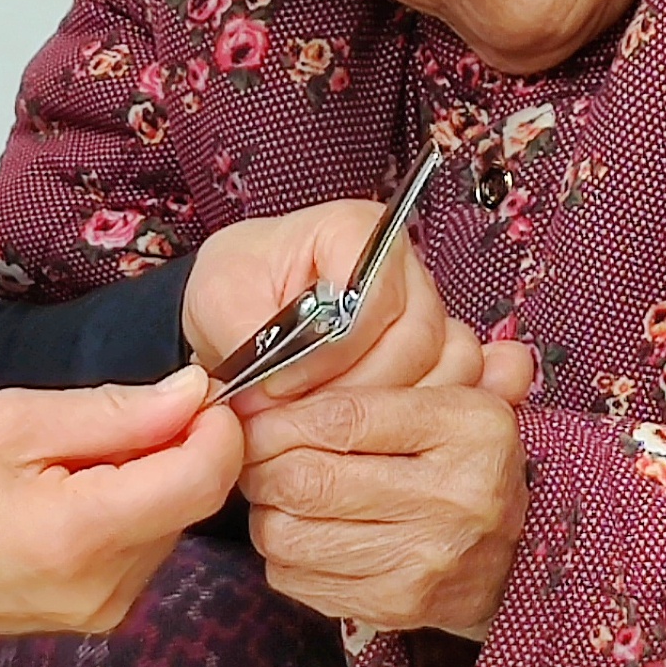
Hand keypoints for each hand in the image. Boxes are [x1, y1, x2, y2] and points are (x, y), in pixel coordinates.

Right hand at [0, 368, 243, 666]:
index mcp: (85, 532)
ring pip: (172, 523)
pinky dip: (126, 512)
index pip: (204, 477)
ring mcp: (108, 610)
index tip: (190, 390)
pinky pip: (144, 549)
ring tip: (68, 463)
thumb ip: (112, 411)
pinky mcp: (100, 618)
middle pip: (193, 499)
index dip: (215, 424)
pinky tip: (68, 498)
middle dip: (173, 447)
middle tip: (103, 420)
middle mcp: (111, 584)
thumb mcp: (7, 424)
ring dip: (147, 480)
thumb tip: (194, 393)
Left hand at [182, 202, 453, 405]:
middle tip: (298, 416)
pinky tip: (351, 434)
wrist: (240, 311)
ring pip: (438, 372)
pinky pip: (445, 394)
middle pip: (415, 339)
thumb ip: (251, 337)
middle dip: (353, 390)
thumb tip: (277, 385)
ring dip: (377, 413)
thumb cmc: (236, 290)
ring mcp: (428, 312)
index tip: (280, 380)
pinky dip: (400, 424)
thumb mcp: (220, 301)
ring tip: (316, 427)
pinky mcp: (435, 355)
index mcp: (355, 232)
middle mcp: (403, 268)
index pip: (373, 295)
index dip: (330, 350)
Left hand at [237, 345, 533, 639]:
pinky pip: (298, 578)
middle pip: (306, 479)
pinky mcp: (396, 605)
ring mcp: (427, 559)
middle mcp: (456, 496)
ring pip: (290, 533)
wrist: (514, 557)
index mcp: (470, 427)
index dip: (278, 418)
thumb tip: (334, 334)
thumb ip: (408, 363)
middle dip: (260, 465)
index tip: (253, 415)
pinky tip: (301, 532)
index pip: (341, 416)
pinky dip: (282, 555)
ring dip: (265, 511)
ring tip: (275, 492)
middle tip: (252, 455)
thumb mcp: (457, 401)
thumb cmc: (466, 464)